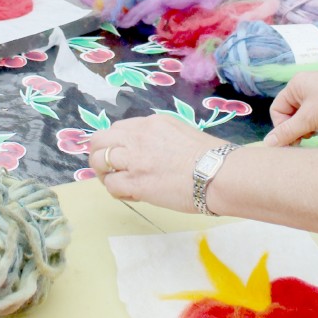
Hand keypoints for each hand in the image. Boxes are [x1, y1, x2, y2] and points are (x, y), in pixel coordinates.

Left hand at [89, 115, 220, 212]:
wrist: (218, 173)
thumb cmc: (211, 157)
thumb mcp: (182, 133)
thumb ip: (160, 138)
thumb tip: (150, 152)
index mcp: (151, 123)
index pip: (118, 129)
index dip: (116, 144)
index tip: (123, 156)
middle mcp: (138, 137)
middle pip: (99, 140)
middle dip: (99, 154)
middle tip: (109, 169)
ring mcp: (135, 159)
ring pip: (98, 161)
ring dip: (104, 173)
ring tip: (117, 182)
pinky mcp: (135, 182)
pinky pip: (111, 185)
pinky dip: (116, 191)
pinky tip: (130, 194)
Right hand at [264, 68, 317, 146]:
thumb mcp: (309, 118)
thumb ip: (288, 132)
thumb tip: (267, 144)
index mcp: (294, 86)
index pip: (277, 110)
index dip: (282, 126)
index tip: (294, 138)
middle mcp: (305, 88)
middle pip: (292, 115)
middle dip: (301, 128)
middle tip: (310, 135)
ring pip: (307, 118)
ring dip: (314, 128)